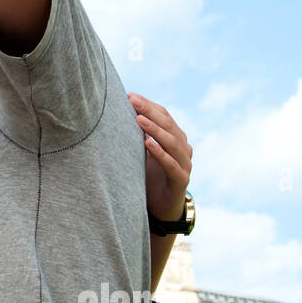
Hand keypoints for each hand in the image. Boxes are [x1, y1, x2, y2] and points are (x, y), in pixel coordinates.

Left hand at [128, 93, 190, 224]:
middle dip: (150, 112)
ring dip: (155, 130)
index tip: (130, 96)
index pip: (165, 116)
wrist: (162, 206)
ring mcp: (185, 164)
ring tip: (138, 120)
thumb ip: (137, 135)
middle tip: (133, 101)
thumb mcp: (142, 152)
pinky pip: (172, 164)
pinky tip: (148, 143)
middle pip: (169, 125)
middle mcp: (184, 148)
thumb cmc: (150, 175)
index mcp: (176, 137)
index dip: (148, 105)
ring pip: (172, 143)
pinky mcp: (182, 180)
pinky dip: (160, 153)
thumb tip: (116, 111)